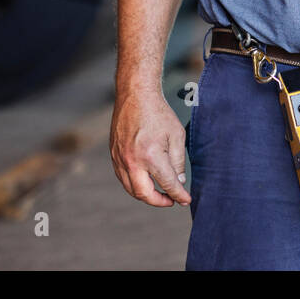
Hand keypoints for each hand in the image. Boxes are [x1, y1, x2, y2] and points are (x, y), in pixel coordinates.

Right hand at [109, 90, 190, 207]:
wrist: (136, 96)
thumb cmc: (159, 114)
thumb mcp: (177, 136)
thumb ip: (178, 162)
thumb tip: (178, 182)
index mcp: (151, 156)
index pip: (167, 184)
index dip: (178, 195)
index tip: (186, 200)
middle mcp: (132, 161)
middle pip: (144, 194)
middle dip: (159, 201)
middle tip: (171, 200)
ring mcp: (120, 159)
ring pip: (131, 188)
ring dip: (145, 195)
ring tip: (160, 193)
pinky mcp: (113, 155)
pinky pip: (123, 178)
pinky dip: (134, 184)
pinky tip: (146, 181)